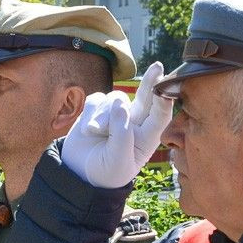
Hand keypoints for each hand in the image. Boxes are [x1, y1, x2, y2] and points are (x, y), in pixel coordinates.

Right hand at [62, 62, 172, 188]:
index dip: (163, 102)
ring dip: (103, 114)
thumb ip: (121, 132)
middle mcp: (134, 123)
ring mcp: (115, 115)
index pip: (160, 116)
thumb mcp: (117, 159)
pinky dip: (90, 113)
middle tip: (158, 67)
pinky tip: (87, 129)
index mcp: (147, 138)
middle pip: (146, 98)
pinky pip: (97, 100)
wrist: (77, 174)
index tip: (164, 88)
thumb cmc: (105, 172)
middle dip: (150, 82)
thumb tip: (120, 102)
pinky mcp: (97, 110)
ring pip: (115, 99)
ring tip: (93, 132)